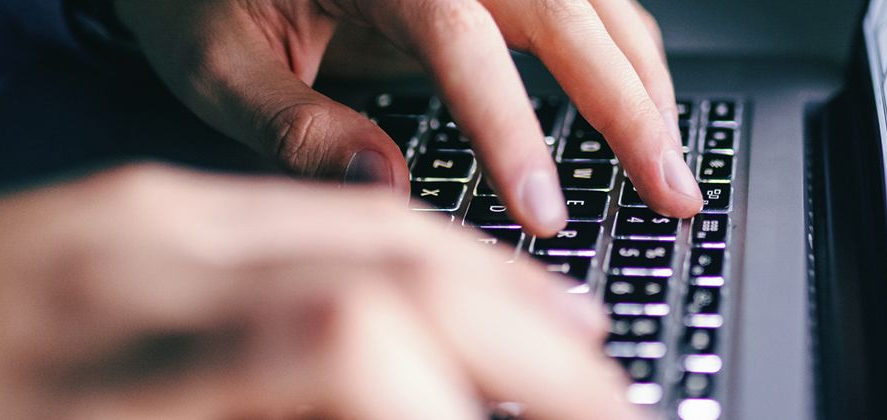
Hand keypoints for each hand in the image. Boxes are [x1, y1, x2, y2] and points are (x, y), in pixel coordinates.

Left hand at [0, 164, 640, 418]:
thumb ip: (216, 404)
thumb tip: (362, 375)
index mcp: (130, 310)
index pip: (367, 320)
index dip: (485, 381)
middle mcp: (146, 248)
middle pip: (390, 262)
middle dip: (528, 335)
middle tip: (611, 398)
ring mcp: (128, 228)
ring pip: (352, 232)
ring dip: (479, 288)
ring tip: (562, 342)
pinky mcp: (105, 227)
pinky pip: (288, 228)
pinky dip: (387, 264)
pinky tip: (413, 291)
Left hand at [114, 0, 702, 236]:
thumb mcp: (215, 64)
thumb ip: (297, 127)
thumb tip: (387, 190)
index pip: (464, 40)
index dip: (512, 128)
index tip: (541, 208)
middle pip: (566, 12)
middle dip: (630, 110)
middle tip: (670, 193)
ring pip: (596, 1)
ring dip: (642, 82)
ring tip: (670, 166)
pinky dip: (623, 53)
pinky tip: (639, 107)